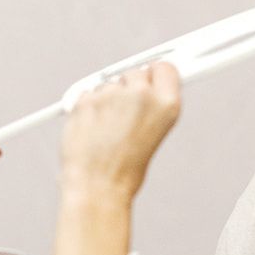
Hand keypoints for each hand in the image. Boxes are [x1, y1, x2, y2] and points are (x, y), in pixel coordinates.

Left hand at [61, 63, 180, 201]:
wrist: (98, 187)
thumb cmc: (127, 168)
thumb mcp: (155, 133)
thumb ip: (153, 104)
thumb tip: (148, 81)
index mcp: (167, 104)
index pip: (165, 68)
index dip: (156, 74)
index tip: (151, 77)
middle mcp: (142, 95)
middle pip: (136, 71)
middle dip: (129, 86)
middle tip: (125, 114)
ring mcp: (112, 95)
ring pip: (109, 83)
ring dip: (107, 99)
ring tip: (107, 131)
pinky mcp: (87, 99)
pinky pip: (87, 93)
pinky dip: (88, 107)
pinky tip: (93, 130)